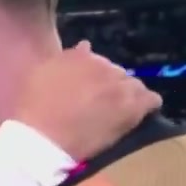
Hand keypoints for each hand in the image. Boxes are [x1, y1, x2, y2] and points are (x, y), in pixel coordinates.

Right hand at [13, 41, 160, 160]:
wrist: (44, 139)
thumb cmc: (33, 109)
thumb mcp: (39, 74)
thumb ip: (64, 59)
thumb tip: (85, 46)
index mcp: (81, 56)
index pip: (95, 59)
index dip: (91, 75)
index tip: (85, 89)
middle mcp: (104, 66)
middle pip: (116, 72)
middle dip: (110, 85)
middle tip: (99, 104)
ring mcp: (120, 86)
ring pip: (134, 85)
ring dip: (128, 95)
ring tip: (117, 111)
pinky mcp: (132, 108)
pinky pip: (152, 100)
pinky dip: (147, 105)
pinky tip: (140, 114)